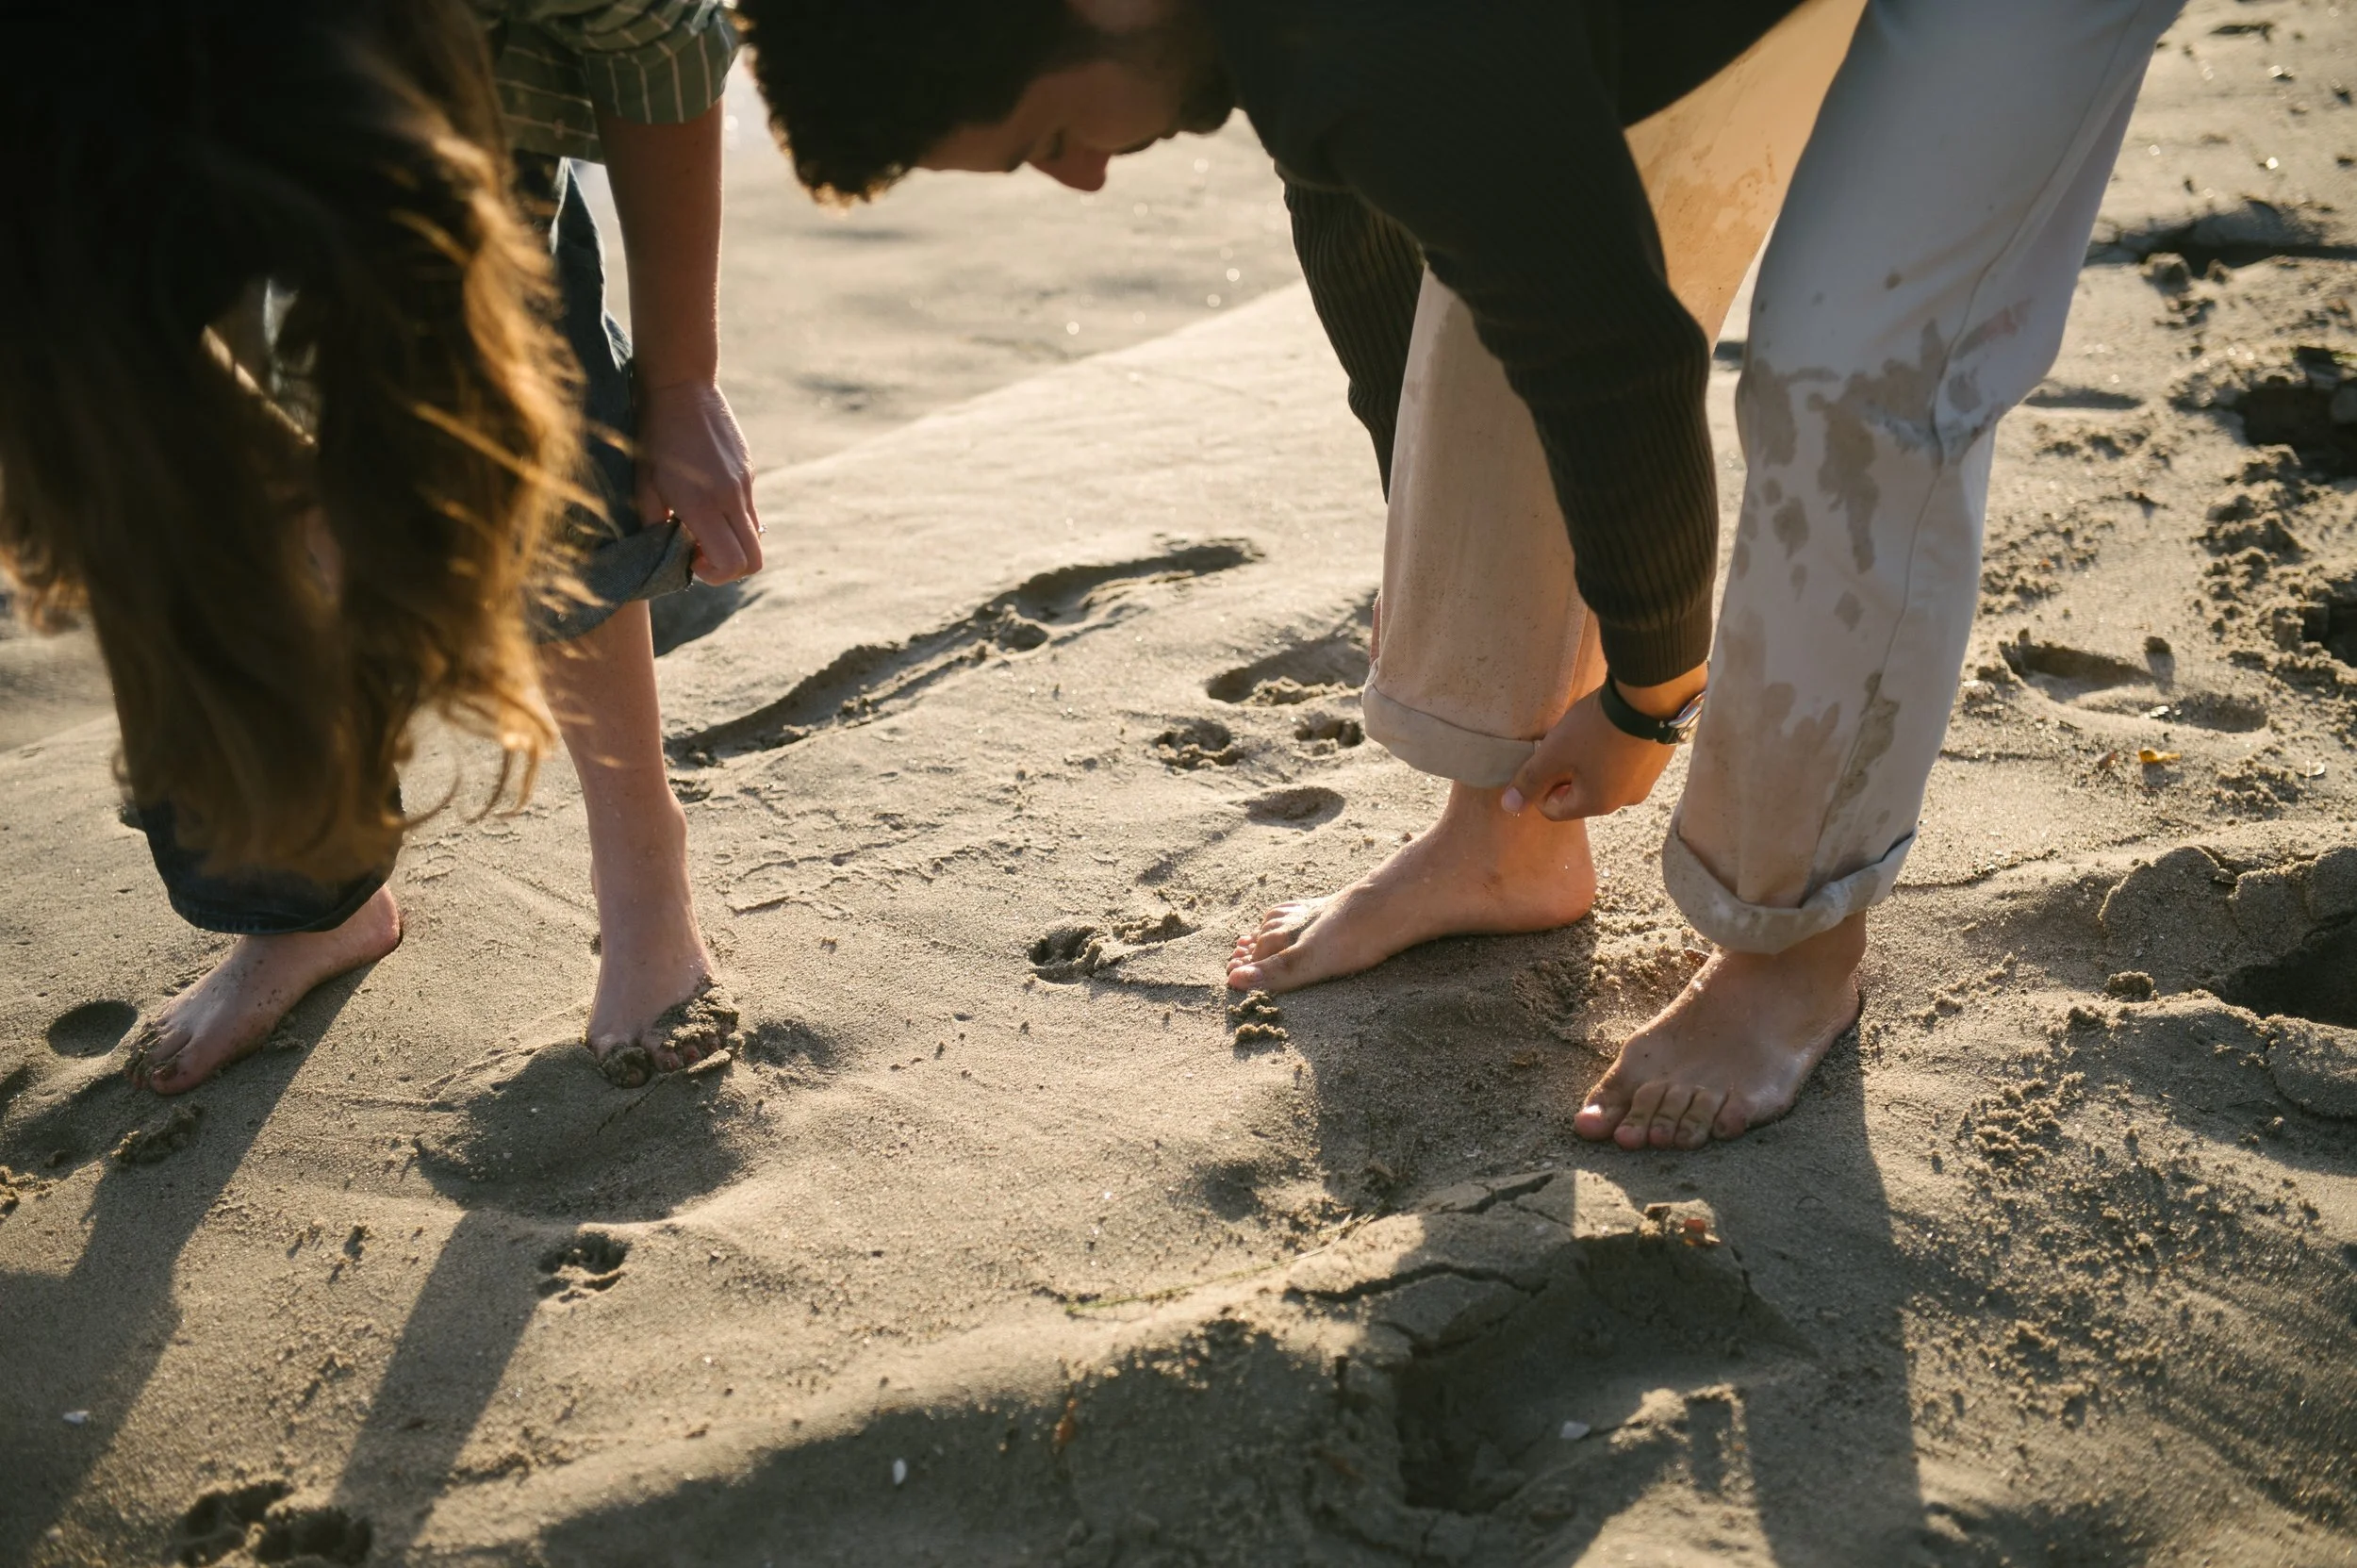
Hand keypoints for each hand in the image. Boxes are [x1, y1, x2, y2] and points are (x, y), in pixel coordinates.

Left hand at [634, 378, 762, 584]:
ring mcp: (745, 484)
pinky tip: (705, 497)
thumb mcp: (642, 484)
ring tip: (701, 524)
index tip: (691, 559)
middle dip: (730, 569)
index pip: (733, 563)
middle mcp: (731, 498)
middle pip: (754, 560)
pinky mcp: (748, 471)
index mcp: (703, 504)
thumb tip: (668, 552)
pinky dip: (731, 518)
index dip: (715, 574)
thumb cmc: (651, 434)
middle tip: (699, 552)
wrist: (680, 384)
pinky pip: (749, 509)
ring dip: (730, 542)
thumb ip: (656, 524)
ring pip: (754, 536)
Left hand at [1501, 669, 1702, 820]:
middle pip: (1580, 795)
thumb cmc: (1596, 728)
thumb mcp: (1555, 752)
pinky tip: (1611, 729)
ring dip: (1589, 762)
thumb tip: (1510, 807)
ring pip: (1603, 778)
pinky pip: (1624, 764)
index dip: (1540, 786)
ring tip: (1588, 733)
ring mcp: (1646, 781)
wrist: (1650, 696)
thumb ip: (1531, 781)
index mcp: (1598, 804)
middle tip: (1565, 743)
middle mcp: (1625, 801)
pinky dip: (1612, 752)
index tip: (1543, 757)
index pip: (1554, 810)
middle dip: (1566, 773)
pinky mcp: (1658, 761)